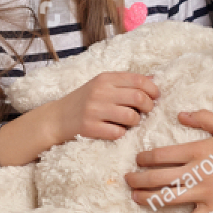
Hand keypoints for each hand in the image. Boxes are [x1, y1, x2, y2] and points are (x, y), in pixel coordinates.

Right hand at [42, 71, 158, 144]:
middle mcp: (100, 92)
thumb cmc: (85, 101)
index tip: (155, 97)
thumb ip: (126, 82)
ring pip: (131, 117)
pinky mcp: (90, 128)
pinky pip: (118, 133)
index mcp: (105, 79)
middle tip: (147, 111)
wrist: (57, 118)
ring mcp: (94, 110)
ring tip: (130, 121)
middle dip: (149, 107)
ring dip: (136, 122)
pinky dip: (121, 133)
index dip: (152, 89)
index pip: (138, 80)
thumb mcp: (102, 85)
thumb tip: (153, 79)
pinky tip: (116, 130)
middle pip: (138, 98)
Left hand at [124, 109, 212, 212]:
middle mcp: (198, 172)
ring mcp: (205, 192)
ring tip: (136, 197)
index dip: (144, 158)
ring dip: (147, 198)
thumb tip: (180, 114)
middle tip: (127, 179)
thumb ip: (203, 118)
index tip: (137, 160)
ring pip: (167, 197)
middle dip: (138, 179)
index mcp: (199, 151)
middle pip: (158, 178)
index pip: (162, 155)